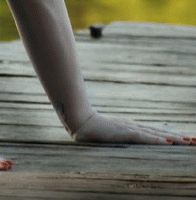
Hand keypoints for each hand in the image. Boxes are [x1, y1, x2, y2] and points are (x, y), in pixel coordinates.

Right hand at [72, 111, 194, 145]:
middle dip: (180, 138)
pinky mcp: (124, 132)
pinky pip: (144, 138)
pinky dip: (157, 141)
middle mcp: (135, 128)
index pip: (157, 134)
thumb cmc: (92, 131)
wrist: (80, 122)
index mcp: (133, 129)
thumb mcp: (110, 136)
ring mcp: (130, 129)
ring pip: (157, 135)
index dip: (173, 137)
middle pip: (162, 134)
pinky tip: (168, 143)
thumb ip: (118, 137)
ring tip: (189, 142)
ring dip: (174, 139)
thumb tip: (124, 140)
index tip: (188, 140)